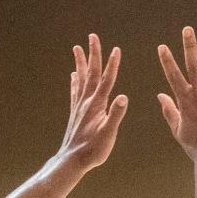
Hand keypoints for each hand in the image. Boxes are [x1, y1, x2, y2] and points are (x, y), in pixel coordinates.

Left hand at [58, 34, 127, 170]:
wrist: (72, 161)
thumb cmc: (93, 150)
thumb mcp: (108, 134)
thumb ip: (116, 115)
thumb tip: (124, 97)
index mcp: (97, 105)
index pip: (107, 80)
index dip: (112, 64)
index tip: (116, 49)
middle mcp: (86, 102)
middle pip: (91, 73)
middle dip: (93, 54)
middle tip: (92, 36)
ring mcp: (79, 106)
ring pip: (80, 78)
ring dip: (80, 62)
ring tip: (77, 48)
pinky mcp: (75, 112)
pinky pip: (75, 91)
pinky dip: (75, 80)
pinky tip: (73, 75)